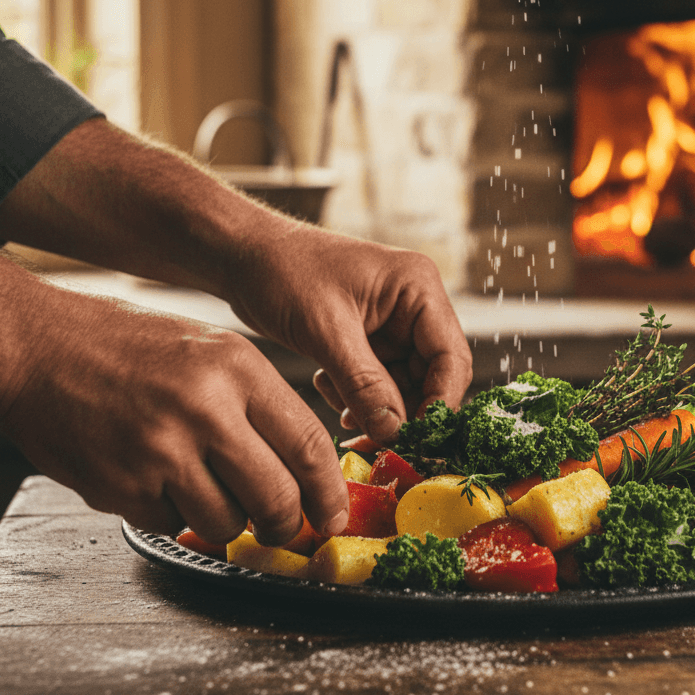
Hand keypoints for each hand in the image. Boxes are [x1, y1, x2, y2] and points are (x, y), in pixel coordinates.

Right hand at [0, 259, 347, 545]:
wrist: (42, 348)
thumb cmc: (134, 346)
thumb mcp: (215, 350)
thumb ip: (261, 404)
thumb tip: (304, 468)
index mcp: (237, 369)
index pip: (308, 445)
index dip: (328, 491)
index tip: (332, 513)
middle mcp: (203, 410)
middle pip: (275, 497)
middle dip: (286, 523)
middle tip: (282, 525)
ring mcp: (159, 453)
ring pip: (226, 522)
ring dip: (229, 520)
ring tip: (211, 489)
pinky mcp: (120, 487)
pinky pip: (172, 524)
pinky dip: (177, 515)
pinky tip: (162, 480)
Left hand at [222, 227, 472, 443]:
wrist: (243, 256)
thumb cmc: (284, 272)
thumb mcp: (326, 330)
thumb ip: (364, 383)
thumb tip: (394, 432)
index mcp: (419, 288)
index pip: (451, 357)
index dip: (439, 403)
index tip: (414, 439)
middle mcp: (415, 305)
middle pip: (432, 377)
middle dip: (402, 410)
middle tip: (370, 437)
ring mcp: (393, 324)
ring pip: (404, 386)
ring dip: (375, 406)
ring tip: (335, 401)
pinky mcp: (370, 340)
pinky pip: (379, 384)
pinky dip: (357, 396)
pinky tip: (328, 387)